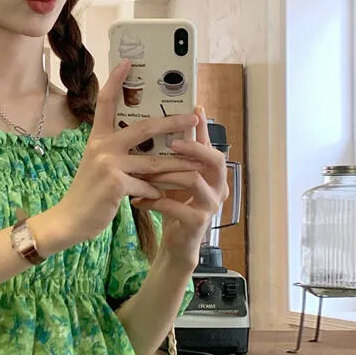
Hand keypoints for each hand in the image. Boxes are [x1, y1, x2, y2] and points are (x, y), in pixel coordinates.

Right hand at [53, 60, 202, 244]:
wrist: (70, 220)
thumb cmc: (90, 194)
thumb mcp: (100, 166)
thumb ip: (120, 153)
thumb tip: (151, 146)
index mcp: (98, 138)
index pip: (106, 102)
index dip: (115, 80)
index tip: (128, 62)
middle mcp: (102, 146)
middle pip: (144, 128)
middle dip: (172, 122)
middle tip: (193, 117)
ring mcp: (108, 164)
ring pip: (154, 162)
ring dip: (178, 166)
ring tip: (197, 165)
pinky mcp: (115, 184)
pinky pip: (148, 186)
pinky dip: (158, 192)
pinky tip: (163, 197)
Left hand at [130, 105, 229, 267]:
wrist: (177, 245)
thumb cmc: (176, 207)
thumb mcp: (176, 179)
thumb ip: (174, 158)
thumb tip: (163, 126)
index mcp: (214, 174)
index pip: (212, 146)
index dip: (205, 128)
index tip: (195, 108)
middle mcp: (219, 187)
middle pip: (216, 160)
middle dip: (194, 148)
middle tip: (172, 142)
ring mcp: (211, 205)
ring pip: (193, 180)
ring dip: (166, 173)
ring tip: (144, 172)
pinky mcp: (198, 222)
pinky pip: (176, 206)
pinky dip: (154, 201)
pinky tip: (137, 200)